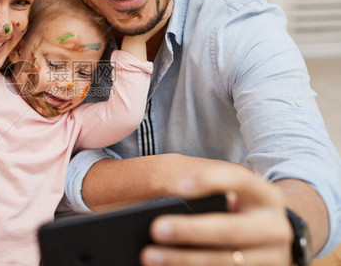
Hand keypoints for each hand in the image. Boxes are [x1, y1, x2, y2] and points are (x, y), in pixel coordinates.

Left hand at [140, 165, 292, 265]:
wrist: (286, 237)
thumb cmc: (247, 211)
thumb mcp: (242, 196)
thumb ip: (213, 196)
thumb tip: (166, 201)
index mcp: (266, 196)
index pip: (240, 180)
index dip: (211, 180)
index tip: (180, 185)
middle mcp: (275, 228)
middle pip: (230, 230)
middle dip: (190, 231)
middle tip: (155, 228)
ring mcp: (274, 259)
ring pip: (228, 262)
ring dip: (185, 260)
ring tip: (150, 256)